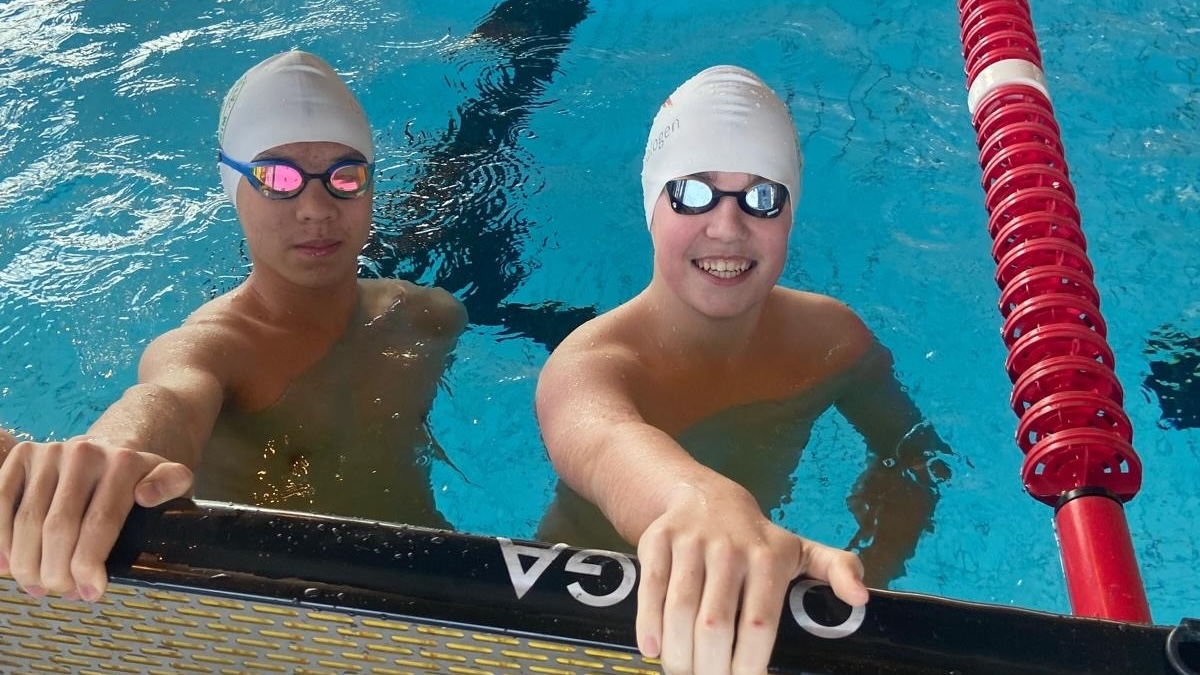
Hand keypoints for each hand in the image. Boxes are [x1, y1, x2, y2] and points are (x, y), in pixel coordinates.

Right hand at [0, 437, 192, 600]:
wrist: (109, 449)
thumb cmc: (138, 478)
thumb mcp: (171, 479)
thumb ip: (172, 483)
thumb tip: (146, 495)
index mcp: (123, 462)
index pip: (100, 523)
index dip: (90, 565)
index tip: (91, 593)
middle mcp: (84, 453)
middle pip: (59, 527)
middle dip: (57, 571)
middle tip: (63, 591)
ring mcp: (50, 452)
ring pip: (28, 521)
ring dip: (28, 563)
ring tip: (38, 586)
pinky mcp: (23, 455)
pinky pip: (1, 501)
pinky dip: (1, 539)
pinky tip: (7, 566)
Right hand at [635, 484, 867, 674]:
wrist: (700, 495)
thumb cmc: (755, 538)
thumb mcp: (799, 549)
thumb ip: (836, 570)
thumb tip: (861, 598)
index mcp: (768, 557)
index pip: (759, 623)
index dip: (749, 662)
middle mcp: (729, 548)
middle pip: (715, 623)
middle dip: (709, 666)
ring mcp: (691, 543)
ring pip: (680, 608)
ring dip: (679, 652)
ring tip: (682, 672)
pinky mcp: (658, 540)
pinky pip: (651, 587)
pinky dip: (649, 622)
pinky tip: (654, 649)